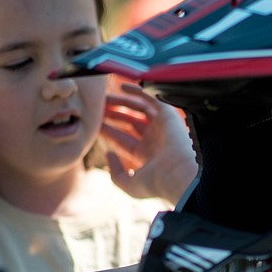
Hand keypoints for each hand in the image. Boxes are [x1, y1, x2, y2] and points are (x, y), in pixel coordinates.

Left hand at [101, 78, 199, 203]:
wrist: (177, 174)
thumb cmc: (155, 182)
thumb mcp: (128, 184)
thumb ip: (115, 174)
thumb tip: (109, 154)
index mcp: (146, 156)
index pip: (123, 139)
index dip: (108, 131)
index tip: (94, 124)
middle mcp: (154, 140)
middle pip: (130, 122)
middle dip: (113, 114)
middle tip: (97, 108)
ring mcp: (161, 127)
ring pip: (138, 109)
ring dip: (121, 102)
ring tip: (104, 98)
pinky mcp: (168, 115)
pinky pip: (152, 98)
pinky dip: (138, 92)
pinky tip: (122, 87)